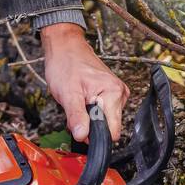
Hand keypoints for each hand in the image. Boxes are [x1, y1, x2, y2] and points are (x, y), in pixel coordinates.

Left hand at [41, 22, 129, 142]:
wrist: (65, 48)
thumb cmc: (66, 65)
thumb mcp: (68, 94)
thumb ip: (77, 117)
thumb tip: (82, 136)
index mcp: (113, 93)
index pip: (112, 131)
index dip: (95, 134)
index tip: (81, 126)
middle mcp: (120, 93)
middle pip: (110, 127)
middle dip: (91, 126)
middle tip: (76, 110)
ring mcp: (117, 94)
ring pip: (106, 121)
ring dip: (90, 119)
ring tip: (79, 103)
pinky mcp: (112, 94)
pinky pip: (104, 113)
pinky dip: (91, 113)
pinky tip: (83, 101)